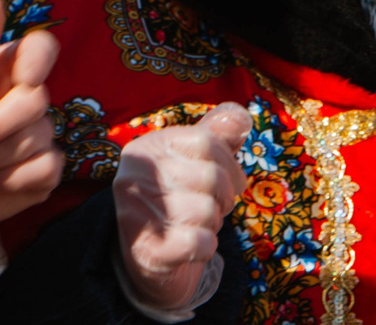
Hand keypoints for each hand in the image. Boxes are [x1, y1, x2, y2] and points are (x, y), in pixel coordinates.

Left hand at [0, 0, 64, 242]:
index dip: (40, 59)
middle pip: (35, 101)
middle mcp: (24, 99)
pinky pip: (45, 169)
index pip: (42, 50)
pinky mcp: (41, 173)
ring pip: (37, 139)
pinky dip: (7, 180)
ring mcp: (37, 137)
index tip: (22, 76)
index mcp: (2, 69)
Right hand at [113, 103, 249, 315]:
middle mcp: (135, 175)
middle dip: (223, 197)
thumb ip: (215, 135)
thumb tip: (240, 115)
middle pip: (212, 176)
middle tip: (209, 206)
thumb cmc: (176, 200)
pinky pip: (202, 242)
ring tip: (195, 224)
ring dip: (213, 223)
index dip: (228, 163)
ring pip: (208, 211)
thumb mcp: (192, 161)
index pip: (206, 140)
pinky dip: (207, 246)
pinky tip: (191, 244)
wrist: (147, 258)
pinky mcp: (149, 250)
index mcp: (146, 146)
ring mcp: (137, 213)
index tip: (225, 179)